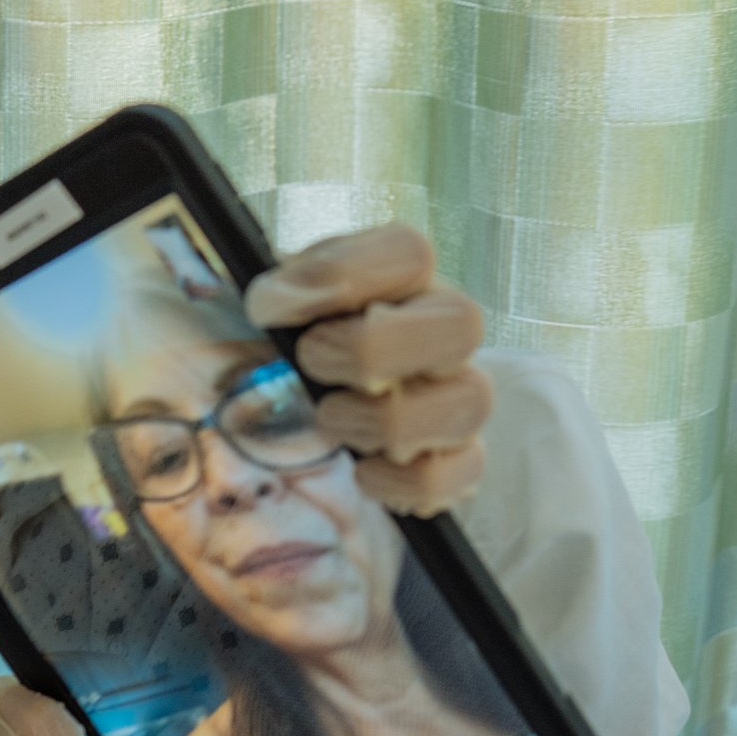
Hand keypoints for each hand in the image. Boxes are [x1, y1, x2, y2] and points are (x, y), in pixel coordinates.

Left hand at [245, 223, 493, 516]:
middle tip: (311, 361)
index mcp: (405, 278)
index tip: (267, 307)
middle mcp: (446, 328)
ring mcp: (461, 392)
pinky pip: (455, 474)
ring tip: (331, 419)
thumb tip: (273, 304)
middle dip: (372, 351)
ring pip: (469, 402)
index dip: (337, 278)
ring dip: (381, 420)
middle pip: (463, 324)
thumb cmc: (306, 336)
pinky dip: (400, 481)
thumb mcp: (286, 300)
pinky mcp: (458, 455)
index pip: (409, 254)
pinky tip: (362, 469)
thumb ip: (280, 292)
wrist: (326, 395)